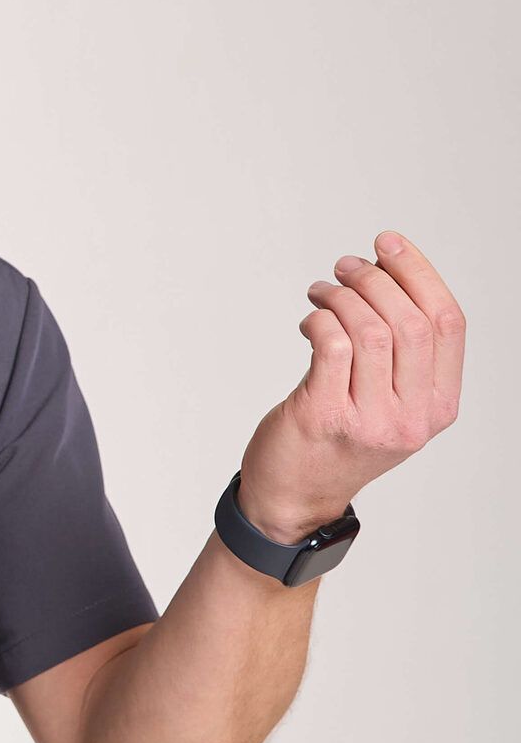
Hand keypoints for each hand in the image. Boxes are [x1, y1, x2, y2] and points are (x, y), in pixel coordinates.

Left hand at [236, 231, 464, 542]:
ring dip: (341, 295)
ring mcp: (370, 420)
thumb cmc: (338, 441)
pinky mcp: (324, 416)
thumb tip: (386, 271)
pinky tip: (309, 318)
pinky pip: (330, 344)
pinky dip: (318, 318)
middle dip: (376, 279)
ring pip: (370, 329)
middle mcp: (411, 417)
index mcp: (439, 407)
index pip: (448, 323)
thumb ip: (402, 354)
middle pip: (410, 321)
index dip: (420, 273)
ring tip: (321, 290)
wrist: (294, 498)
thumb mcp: (392, 404)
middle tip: (346, 266)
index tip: (388, 244)